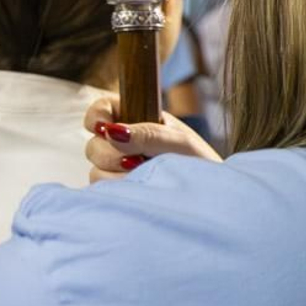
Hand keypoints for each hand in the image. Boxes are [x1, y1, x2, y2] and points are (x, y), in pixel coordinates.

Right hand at [84, 95, 222, 182]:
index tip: (102, 128)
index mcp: (140, 120)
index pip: (103, 109)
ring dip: (118, 174)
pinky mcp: (120, 190)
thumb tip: (110, 131)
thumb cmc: (201, 164)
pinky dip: (121, 189)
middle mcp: (126, 143)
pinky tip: (142, 191)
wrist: (210, 196)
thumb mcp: (181, 143)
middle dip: (111, 154)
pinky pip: (103, 190)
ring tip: (148, 176)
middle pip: (94, 144)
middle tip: (137, 160)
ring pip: (96, 169)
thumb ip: (148, 134)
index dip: (96, 116)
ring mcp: (120, 168)